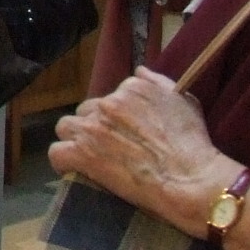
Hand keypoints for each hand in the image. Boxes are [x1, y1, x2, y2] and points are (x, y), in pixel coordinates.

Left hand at [49, 67, 238, 239]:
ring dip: (74, 139)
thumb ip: (157, 82)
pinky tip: (74, 168)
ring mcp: (92, 128)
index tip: (123, 132)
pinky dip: (63, 161)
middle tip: (108, 147)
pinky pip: (56, 152)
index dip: (113, 117)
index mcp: (131, 88)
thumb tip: (138, 71)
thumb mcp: (183, 101)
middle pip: (86, 111)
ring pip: (65, 127)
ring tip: (89, 156)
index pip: (109, 97)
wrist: (189, 178)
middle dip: (93, 126)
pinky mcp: (82, 153)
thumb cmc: (192, 143)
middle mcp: (108, 103)